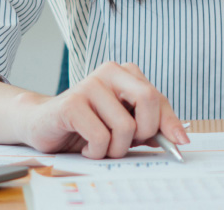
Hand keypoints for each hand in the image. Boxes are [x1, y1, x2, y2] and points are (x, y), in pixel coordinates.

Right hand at [14, 61, 188, 158]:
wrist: (43, 123)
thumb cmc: (87, 124)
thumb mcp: (124, 125)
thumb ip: (150, 126)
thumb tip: (179, 137)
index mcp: (126, 73)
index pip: (158, 98)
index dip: (170, 123)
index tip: (180, 143)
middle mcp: (109, 71)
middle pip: (149, 99)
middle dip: (144, 130)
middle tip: (128, 142)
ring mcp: (89, 84)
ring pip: (125, 126)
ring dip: (116, 149)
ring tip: (100, 146)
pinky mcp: (72, 103)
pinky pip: (101, 137)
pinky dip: (96, 151)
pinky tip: (85, 146)